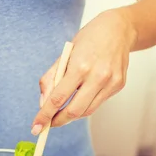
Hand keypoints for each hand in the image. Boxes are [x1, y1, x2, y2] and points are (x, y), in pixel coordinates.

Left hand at [31, 9, 136, 134]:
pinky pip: (98, 103)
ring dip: (72, 115)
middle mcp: (97, 76)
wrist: (119, 28)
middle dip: (58, 121)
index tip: (36, 127)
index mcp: (79, 66)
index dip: (45, 115)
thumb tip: (44, 104)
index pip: (58, 98)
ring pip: (87, 111)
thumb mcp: (65, 54)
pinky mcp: (119, 85)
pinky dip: (85, 105)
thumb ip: (51, 79)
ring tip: (63, 111)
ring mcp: (110, 82)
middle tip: (48, 124)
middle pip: (74, 111)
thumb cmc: (88, 39)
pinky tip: (81, 97)